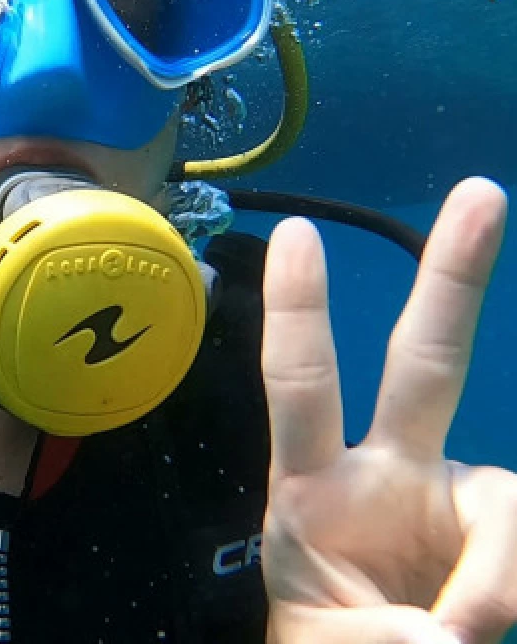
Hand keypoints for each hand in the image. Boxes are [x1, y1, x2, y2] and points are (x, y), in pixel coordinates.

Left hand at [260, 177, 516, 643]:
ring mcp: (459, 502)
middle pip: (425, 362)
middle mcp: (391, 473)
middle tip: (482, 193)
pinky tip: (481, 623)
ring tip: (457, 632)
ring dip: (497, 577)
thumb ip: (391, 631)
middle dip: (453, 279)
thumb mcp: (332, 642)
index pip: (302, 386)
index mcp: (315, 486)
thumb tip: (464, 625)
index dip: (299, 312)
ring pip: (510, 501)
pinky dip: (512, 587)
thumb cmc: (333, 643)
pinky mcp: (505, 535)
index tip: (296, 232)